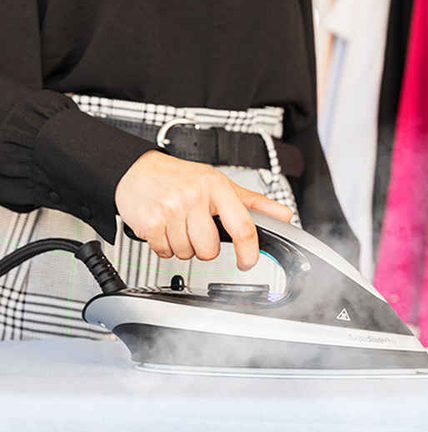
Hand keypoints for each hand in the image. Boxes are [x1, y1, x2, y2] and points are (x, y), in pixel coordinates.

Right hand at [115, 150, 292, 269]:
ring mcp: (171, 209)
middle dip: (203, 247)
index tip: (247, 262)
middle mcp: (194, 197)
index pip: (242, 227)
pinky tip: (163, 227)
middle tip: (196, 229)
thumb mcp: (221, 184)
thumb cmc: (182, 178)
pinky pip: (165, 252)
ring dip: (183, 246)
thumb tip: (284, 216)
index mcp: (217, 187)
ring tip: (177, 225)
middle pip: (210, 250)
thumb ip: (254, 203)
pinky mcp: (150, 222)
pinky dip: (164, 246)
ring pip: (187, 254)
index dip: (249, 252)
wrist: (138, 169)